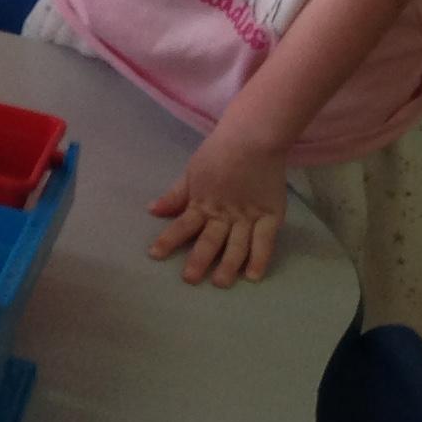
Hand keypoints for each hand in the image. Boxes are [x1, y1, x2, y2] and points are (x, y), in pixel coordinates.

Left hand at [148, 128, 288, 285]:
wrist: (252, 138)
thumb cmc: (219, 153)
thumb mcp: (192, 172)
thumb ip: (176, 195)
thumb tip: (152, 211)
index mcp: (202, 202)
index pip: (182, 225)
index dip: (168, 240)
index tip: (154, 255)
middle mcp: (223, 213)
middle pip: (209, 240)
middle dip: (198, 260)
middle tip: (190, 279)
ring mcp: (247, 216)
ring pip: (236, 245)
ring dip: (227, 265)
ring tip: (219, 282)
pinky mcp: (270, 215)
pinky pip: (265, 241)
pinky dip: (260, 259)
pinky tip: (253, 276)